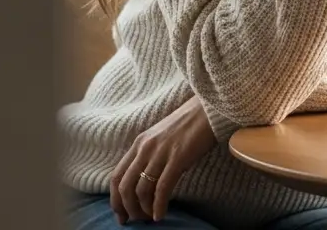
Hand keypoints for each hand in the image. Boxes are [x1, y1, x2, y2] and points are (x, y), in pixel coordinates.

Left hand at [109, 95, 216, 223]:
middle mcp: (145, 148)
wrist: (210, 108)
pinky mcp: (178, 157)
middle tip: (134, 221)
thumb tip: (147, 180)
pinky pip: (162, 188)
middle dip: (127, 208)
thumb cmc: (191, 124)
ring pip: (141, 189)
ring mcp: (161, 152)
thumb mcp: (162, 137)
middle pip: (125, 186)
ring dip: (143, 209)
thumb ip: (151, 155)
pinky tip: (160, 215)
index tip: (121, 214)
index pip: (116, 176)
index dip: (115, 199)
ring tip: (150, 218)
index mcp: (139, 143)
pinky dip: (158, 205)